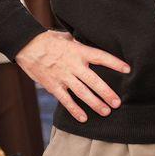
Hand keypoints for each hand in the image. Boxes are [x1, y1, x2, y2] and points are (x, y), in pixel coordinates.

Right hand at [15, 30, 130, 122]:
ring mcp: (63, 76)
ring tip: (106, 112)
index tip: (127, 69)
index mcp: (79, 51)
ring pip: (82, 93)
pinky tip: (83, 118)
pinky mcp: (53, 85)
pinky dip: (74, 109)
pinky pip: (65, 100)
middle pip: (93, 81)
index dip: (115, 63)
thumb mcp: (68, 37)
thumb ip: (81, 44)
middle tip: (118, 103)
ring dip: (95, 103)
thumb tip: (92, 42)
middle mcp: (73, 65)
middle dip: (107, 93)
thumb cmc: (49, 40)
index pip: (101, 57)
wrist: (27, 46)